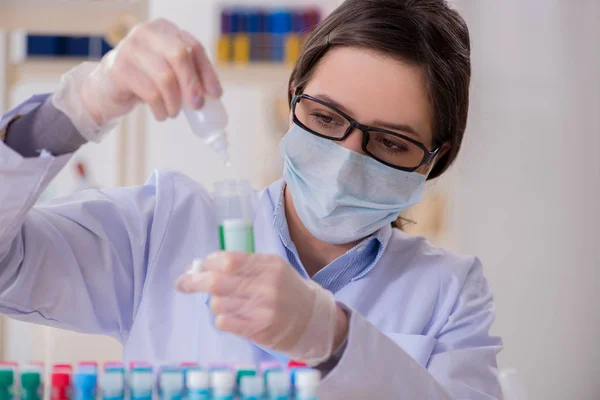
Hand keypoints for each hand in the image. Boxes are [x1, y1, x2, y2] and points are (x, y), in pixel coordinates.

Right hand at [52, 18, 221, 140]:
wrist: (105, 88)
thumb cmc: (144, 80)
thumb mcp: (169, 72)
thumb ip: (188, 76)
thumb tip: (213, 94)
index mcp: (165, 30)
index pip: (193, 47)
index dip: (207, 72)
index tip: (216, 94)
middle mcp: (147, 33)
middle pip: (180, 55)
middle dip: (192, 84)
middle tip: (197, 106)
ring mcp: (131, 48)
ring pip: (165, 76)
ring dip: (175, 101)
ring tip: (173, 112)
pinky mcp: (119, 68)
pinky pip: (150, 92)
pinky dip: (161, 108)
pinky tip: (161, 114)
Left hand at [175, 252, 348, 365]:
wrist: (311, 320)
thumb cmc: (285, 290)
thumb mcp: (270, 268)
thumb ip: (241, 265)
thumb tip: (199, 267)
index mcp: (267, 265)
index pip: (227, 260)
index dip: (207, 263)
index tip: (198, 266)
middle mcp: (265, 286)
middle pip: (216, 282)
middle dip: (193, 282)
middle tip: (182, 283)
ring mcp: (262, 310)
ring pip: (218, 304)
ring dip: (216, 302)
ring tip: (230, 303)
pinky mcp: (258, 330)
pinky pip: (224, 322)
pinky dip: (222, 318)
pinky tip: (234, 316)